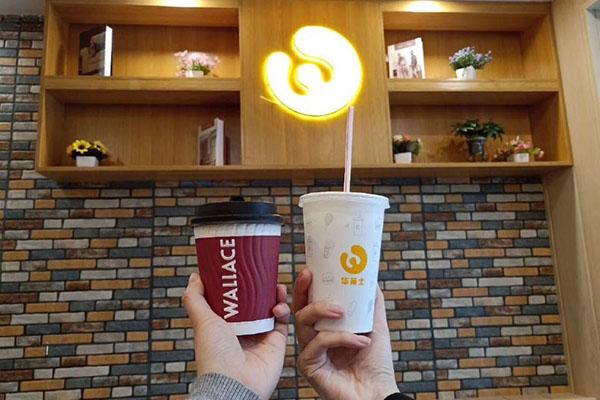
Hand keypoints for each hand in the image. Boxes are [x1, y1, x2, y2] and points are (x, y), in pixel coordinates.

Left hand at [183, 273, 289, 399]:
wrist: (236, 383)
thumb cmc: (215, 356)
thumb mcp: (202, 321)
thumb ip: (196, 299)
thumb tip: (194, 277)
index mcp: (223, 326)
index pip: (233, 300)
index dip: (239, 285)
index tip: (244, 269)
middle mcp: (242, 331)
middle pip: (254, 302)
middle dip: (260, 287)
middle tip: (263, 272)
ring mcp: (260, 336)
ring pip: (271, 309)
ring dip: (274, 295)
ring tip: (275, 285)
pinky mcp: (276, 342)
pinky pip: (283, 321)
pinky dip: (283, 309)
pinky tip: (278, 303)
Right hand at [293, 269, 397, 399]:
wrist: (378, 393)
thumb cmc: (376, 365)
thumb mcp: (375, 326)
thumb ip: (371, 303)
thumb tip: (370, 279)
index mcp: (325, 329)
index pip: (309, 303)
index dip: (306, 286)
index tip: (311, 269)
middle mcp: (314, 339)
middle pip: (298, 309)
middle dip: (302, 290)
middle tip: (311, 276)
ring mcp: (310, 352)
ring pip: (303, 322)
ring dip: (323, 311)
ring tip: (342, 311)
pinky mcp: (309, 366)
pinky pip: (318, 342)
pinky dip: (340, 337)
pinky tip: (359, 340)